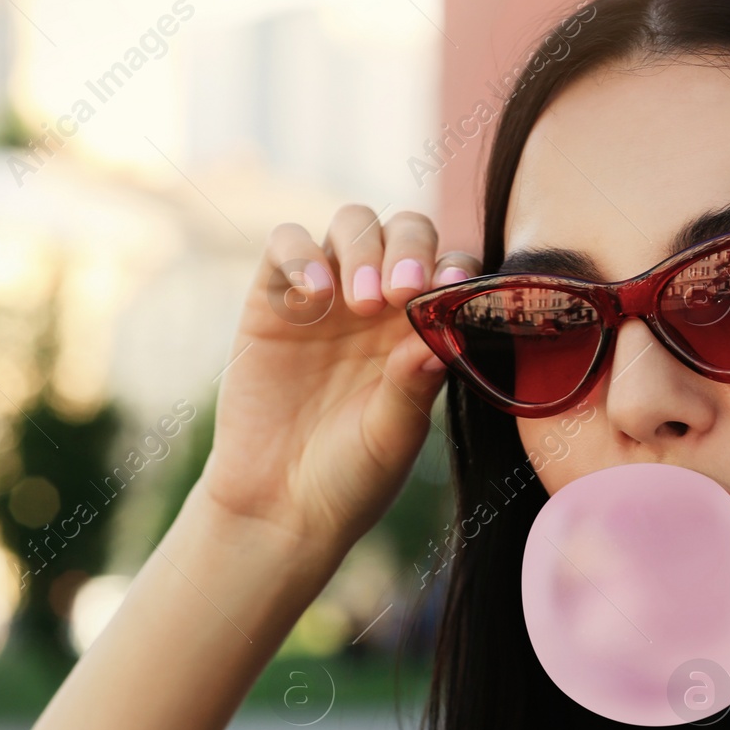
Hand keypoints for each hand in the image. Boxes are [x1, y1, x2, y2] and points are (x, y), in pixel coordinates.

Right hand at [197, 205, 477, 553]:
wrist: (279, 506)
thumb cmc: (351, 477)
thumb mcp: (392, 437)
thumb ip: (412, 387)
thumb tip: (440, 338)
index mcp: (422, 329)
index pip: (450, 269)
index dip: (456, 267)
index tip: (452, 289)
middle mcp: (380, 304)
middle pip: (405, 230)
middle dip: (410, 247)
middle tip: (402, 292)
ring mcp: (326, 296)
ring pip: (351, 223)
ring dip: (364, 247)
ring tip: (361, 302)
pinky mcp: (272, 301)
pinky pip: (286, 245)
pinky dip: (302, 254)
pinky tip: (316, 294)